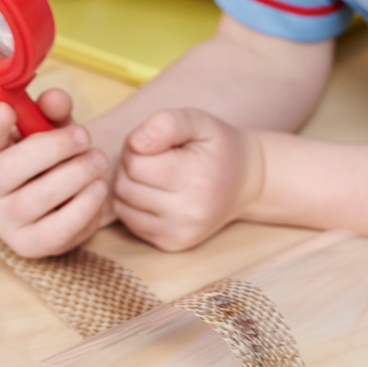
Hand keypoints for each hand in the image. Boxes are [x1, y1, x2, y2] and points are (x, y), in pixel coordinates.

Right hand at [0, 89, 109, 258]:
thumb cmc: (51, 158)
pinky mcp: (27, 246)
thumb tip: (55, 98)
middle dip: (53, 149)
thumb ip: (53, 112)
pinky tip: (98, 188)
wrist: (65, 198)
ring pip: (35, 200)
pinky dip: (83, 207)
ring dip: (74, 176)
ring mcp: (2, 222)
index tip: (6, 110)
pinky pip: (56, 230)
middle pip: (9, 169)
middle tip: (84, 137)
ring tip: (98, 161)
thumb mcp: (53, 128)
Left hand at [112, 108, 264, 250]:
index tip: (155, 143)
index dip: (136, 147)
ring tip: (153, 174)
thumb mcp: (198, 121)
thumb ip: (166, 123)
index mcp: (196, 179)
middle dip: (131, 166)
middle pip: (126, 186)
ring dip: (128, 186)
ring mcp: (180, 233)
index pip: (136, 164)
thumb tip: (136, 142)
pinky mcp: (171, 244)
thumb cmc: (216, 147)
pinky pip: (130, 223)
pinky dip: (133, 205)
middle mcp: (189, 212)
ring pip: (122, 206)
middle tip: (153, 157)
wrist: (245, 183)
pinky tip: (153, 193)